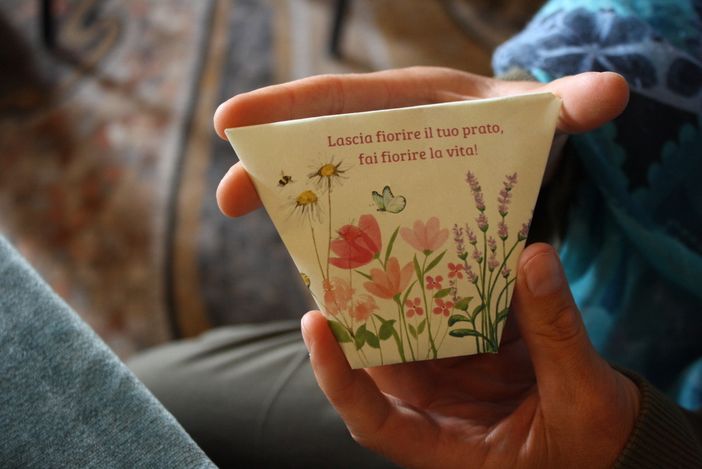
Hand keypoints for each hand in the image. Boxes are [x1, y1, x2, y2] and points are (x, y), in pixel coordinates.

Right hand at [213, 66, 628, 216]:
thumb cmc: (520, 128)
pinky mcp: (380, 210)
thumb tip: (610, 93)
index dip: (282, 108)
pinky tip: (311, 276)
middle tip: (228, 198)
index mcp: (404, 103)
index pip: (336, 98)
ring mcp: (374, 176)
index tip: (232, 121)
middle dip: (266, 170)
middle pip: (310, 147)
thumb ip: (567, 108)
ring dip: (285, 214)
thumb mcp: (539, 116)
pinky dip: (321, 243)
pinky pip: (342, 222)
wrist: (516, 154)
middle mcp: (378, 137)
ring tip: (257, 235)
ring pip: (318, 189)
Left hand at [301, 243, 639, 468]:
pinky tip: (456, 240)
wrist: (616, 441)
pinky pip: (459, 310)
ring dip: (409, 284)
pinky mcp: (478, 350)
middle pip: (384, 359)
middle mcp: (436, 409)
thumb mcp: (581, 398)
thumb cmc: (594, 445)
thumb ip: (556, 332)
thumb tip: (534, 257)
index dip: (336, 377)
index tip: (316, 325)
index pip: (371, 419)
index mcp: (444, 445)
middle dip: (365, 308)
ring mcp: (456, 377)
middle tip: (346, 251)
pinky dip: (459, 279)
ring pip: (417, 326)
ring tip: (393, 231)